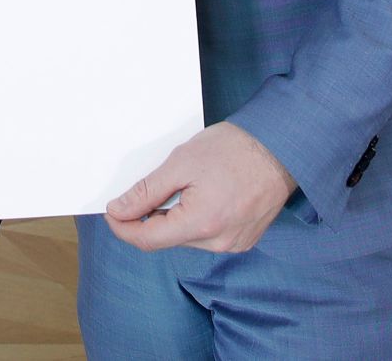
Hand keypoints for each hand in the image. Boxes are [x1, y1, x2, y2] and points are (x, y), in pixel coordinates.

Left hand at [104, 121, 295, 253]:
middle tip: (143, 190)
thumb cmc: (234, 149)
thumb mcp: (181, 163)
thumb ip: (147, 191)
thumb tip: (119, 211)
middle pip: (167, 239)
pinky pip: (206, 236)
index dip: (123, 227)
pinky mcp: (243, 239)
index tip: (110, 212)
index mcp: (202, 224)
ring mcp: (234, 243)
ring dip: (172, 218)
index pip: (148, 239)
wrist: (281, 148)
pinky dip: (193, 220)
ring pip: (185, 238)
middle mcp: (220, 242)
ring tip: (180, 186)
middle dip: (148, 218)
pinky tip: (198, 196)